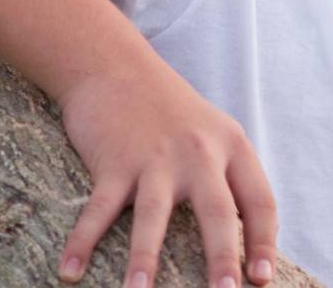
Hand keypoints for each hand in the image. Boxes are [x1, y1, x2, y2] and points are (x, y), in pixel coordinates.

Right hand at [52, 65, 279, 287]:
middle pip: (217, 211)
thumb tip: (246, 238)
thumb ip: (229, 177)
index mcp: (231, 146)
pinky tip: (70, 273)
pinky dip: (82, 242)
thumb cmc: (170, 110)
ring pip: (153, 216)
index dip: (263, 242)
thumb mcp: (214, 133)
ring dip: (145, 259)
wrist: (115, 67)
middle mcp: (198, 153)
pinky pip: (98, 209)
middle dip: (222, 258)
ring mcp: (154, 158)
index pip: (259, 201)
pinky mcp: (113, 162)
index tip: (260, 279)